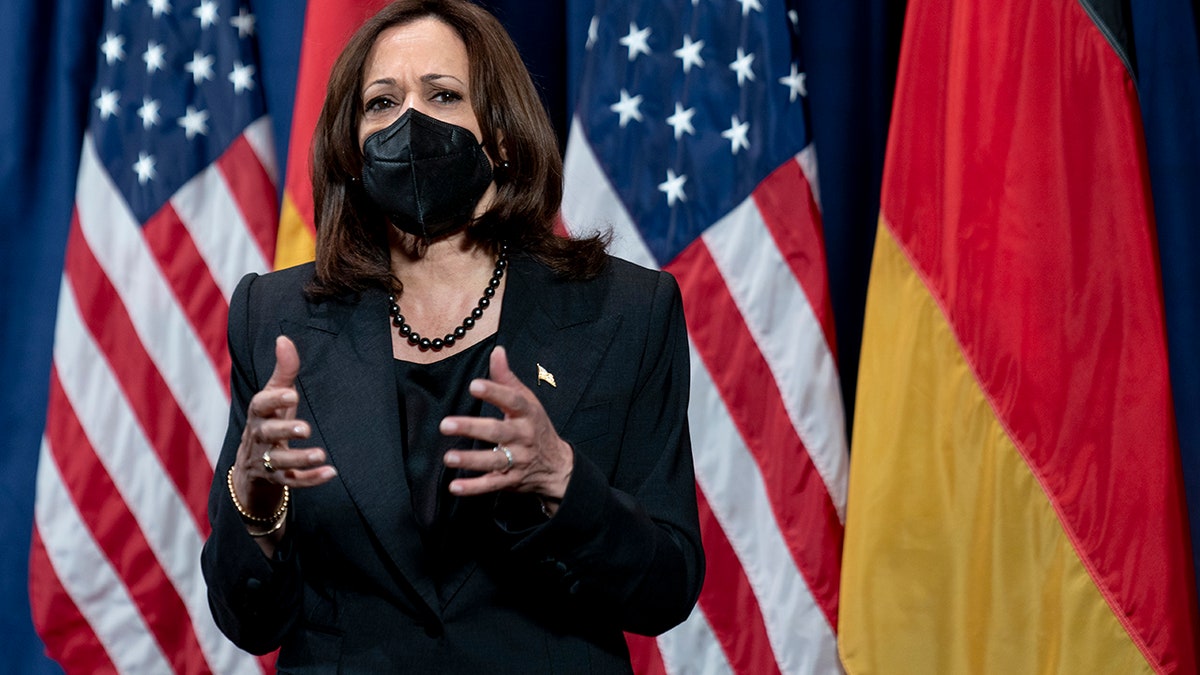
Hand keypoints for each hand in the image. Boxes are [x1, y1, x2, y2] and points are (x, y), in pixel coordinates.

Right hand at [232, 336, 335, 526]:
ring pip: (279, 462)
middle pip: (267, 434)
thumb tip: (283, 338)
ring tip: (321, 454)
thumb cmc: (269, 422)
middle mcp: (259, 437)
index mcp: (259, 415)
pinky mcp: (277, 480)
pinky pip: (292, 481)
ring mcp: (266, 461)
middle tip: (305, 429)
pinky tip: (331, 472)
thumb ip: (283, 371)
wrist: (250, 467)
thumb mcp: (275, 396)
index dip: (274, 400)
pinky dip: (310, 479)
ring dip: (300, 458)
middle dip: (284, 431)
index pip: (260, 405)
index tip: (292, 394)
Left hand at [439, 346, 572, 508]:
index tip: (474, 385)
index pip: (512, 401)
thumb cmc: (535, 426)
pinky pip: (491, 485)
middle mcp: (523, 437)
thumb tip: (497, 351)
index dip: (495, 393)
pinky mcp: (510, 481)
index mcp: (527, 414)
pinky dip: (473, 488)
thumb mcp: (527, 401)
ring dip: (470, 460)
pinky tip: (455, 486)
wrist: (556, 465)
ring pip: (493, 461)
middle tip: (446, 424)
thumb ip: (507, 378)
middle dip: (472, 428)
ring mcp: (517, 461)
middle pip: (497, 432)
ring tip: (448, 457)